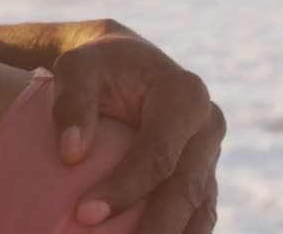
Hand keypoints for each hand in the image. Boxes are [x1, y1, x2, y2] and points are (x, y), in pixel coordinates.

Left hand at [50, 27, 224, 233]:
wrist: (125, 63)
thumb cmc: (98, 65)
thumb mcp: (78, 67)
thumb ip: (73, 102)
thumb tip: (71, 154)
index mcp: (185, 94)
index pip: (158, 154)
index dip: (125, 188)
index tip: (84, 214)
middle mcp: (209, 126)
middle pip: (186, 189)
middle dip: (153, 228)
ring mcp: (211, 155)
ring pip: (200, 210)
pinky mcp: (204, 176)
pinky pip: (198, 216)